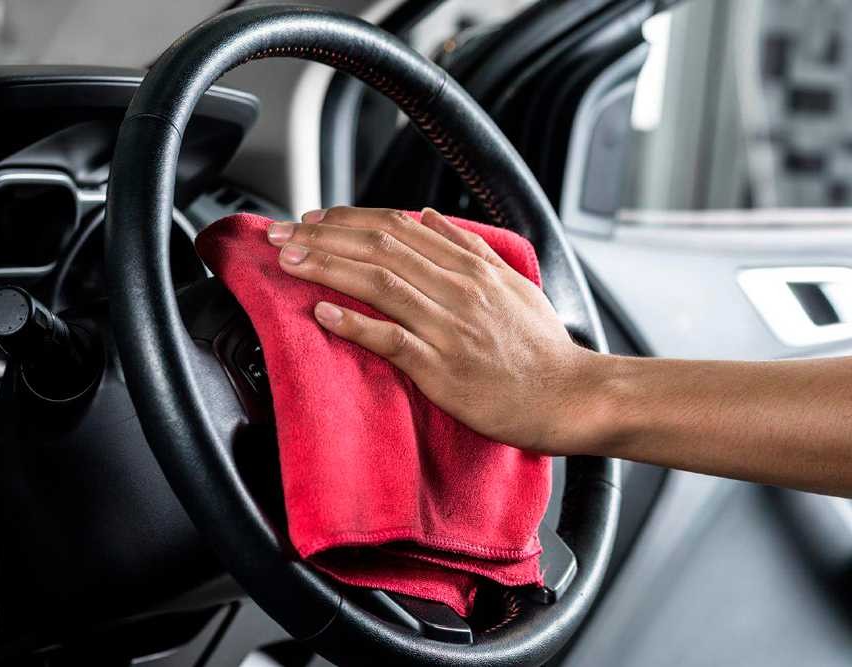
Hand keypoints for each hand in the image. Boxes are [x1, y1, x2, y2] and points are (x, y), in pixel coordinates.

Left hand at [265, 206, 604, 453]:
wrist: (570, 396)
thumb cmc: (540, 346)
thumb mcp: (511, 282)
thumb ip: (469, 247)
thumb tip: (430, 215)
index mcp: (469, 266)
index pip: (397, 227)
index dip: (348, 219)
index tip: (314, 218)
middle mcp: (456, 288)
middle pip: (378, 247)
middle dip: (323, 236)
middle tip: (281, 234)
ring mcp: (448, 326)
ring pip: (379, 283)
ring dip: (328, 268)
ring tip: (289, 261)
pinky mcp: (443, 367)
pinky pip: (392, 340)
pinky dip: (356, 324)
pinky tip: (323, 314)